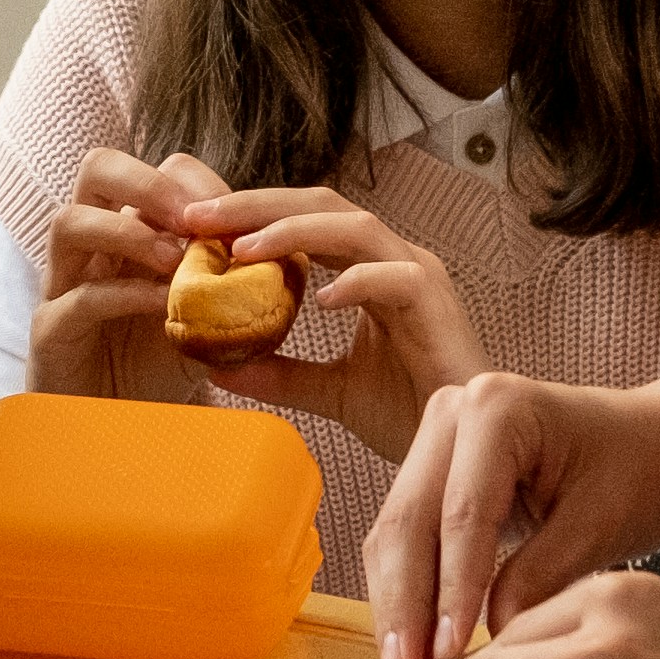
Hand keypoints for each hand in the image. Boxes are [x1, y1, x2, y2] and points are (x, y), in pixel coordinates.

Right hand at [17, 149, 235, 407]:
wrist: (113, 428)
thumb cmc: (158, 365)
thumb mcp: (209, 320)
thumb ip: (242, 290)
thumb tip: (294, 264)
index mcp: (131, 230)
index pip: (157, 171)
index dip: (198, 184)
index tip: (237, 218)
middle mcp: (91, 246)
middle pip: (98, 169)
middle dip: (150, 183)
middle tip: (193, 220)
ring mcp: (63, 284)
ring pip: (69, 222)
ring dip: (129, 232)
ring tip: (175, 259)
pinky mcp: (50, 330)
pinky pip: (79, 298)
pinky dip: (125, 294)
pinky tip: (164, 309)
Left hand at [177, 187, 483, 456]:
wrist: (466, 452)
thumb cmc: (412, 414)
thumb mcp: (331, 391)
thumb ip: (281, 373)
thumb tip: (215, 366)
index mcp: (369, 269)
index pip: (304, 221)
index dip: (250, 217)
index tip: (193, 229)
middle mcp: (394, 260)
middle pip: (322, 206)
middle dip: (258, 207)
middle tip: (198, 219)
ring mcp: (419, 277)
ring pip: (355, 227)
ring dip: (295, 230)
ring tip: (243, 247)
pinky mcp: (439, 306)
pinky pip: (397, 278)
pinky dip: (357, 282)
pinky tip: (318, 300)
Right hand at [365, 348, 659, 658]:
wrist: (657, 443)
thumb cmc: (643, 473)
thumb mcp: (602, 526)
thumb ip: (542, 578)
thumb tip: (490, 647)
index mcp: (498, 408)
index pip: (463, 515)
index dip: (453, 592)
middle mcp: (452, 411)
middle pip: (410, 521)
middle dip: (407, 608)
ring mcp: (434, 438)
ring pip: (396, 533)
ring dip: (397, 608)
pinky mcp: (432, 471)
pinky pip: (407, 537)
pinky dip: (409, 593)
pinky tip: (415, 649)